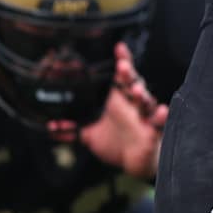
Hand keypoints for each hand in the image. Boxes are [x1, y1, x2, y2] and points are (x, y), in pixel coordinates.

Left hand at [69, 42, 167, 179]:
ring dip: (142, 94)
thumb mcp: (90, 137)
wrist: (133, 164)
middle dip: (129, 75)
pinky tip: (161, 111)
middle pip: (133, 83)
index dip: (122, 61)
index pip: (121, 77)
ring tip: (137, 90)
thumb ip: (72, 130)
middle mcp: (132, 105)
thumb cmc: (117, 145)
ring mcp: (144, 117)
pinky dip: (160, 116)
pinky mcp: (153, 131)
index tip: (119, 48)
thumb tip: (51, 128)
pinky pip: (159, 122)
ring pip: (146, 100)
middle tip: (122, 68)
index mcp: (119, 101)